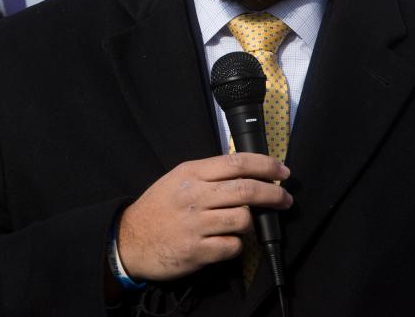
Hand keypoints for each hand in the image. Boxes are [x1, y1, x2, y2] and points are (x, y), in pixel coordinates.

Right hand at [117, 153, 291, 281]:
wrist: (129, 239)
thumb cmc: (158, 208)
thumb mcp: (177, 179)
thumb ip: (208, 174)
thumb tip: (246, 171)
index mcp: (190, 173)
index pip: (237, 162)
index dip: (265, 166)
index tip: (282, 171)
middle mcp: (194, 196)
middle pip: (246, 190)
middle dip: (273, 194)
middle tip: (285, 199)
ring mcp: (195, 225)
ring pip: (243, 219)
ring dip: (251, 223)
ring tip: (244, 224)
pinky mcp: (197, 251)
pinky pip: (233, 247)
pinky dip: (236, 245)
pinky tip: (227, 242)